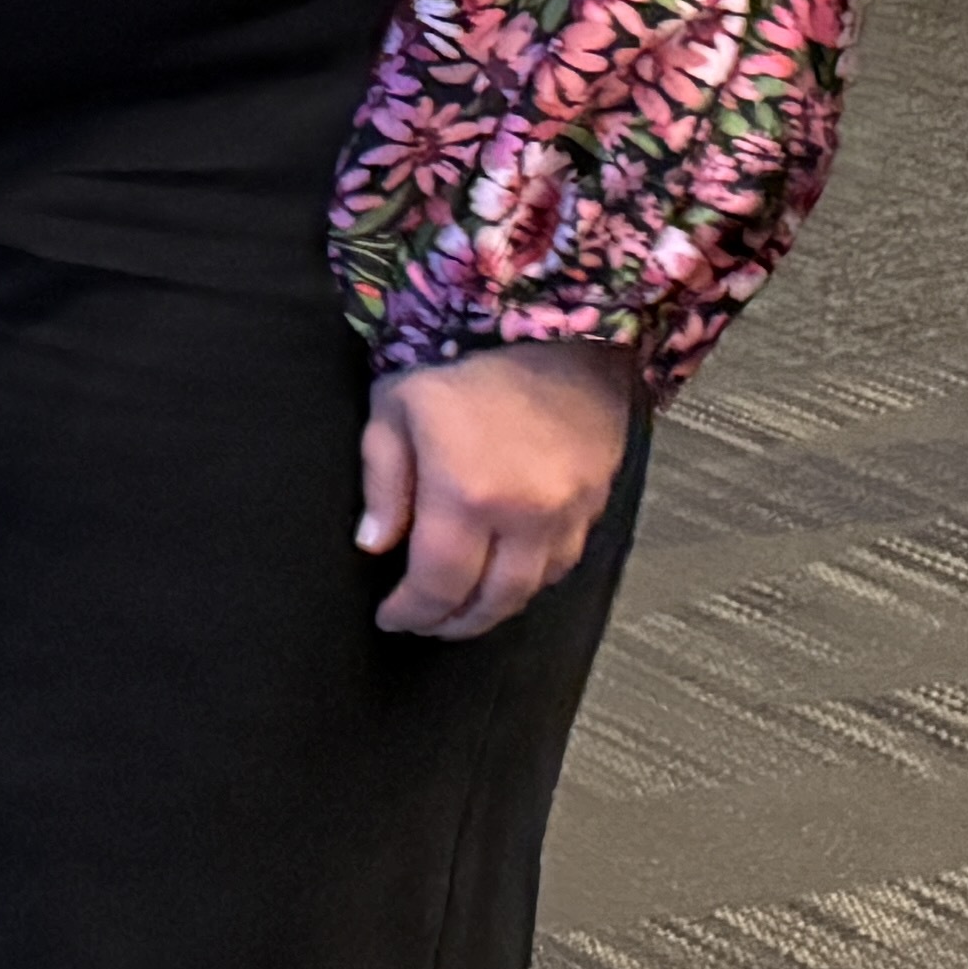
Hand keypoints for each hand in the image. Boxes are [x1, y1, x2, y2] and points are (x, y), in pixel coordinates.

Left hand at [359, 339, 634, 638]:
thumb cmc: (466, 369)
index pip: (437, 581)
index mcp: (466, 493)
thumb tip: (374, 544)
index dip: (412, 611)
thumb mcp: (397, 408)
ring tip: (458, 612)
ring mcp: (566, 517)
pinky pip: (560, 568)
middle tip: (423, 625)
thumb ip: (383, 481)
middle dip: (451, 623)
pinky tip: (502, 580)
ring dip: (491, 611)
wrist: (560, 344)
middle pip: (489, 600)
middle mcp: (523, 516)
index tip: (391, 618)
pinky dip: (527, 584)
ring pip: (529, 592)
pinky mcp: (593, 511)